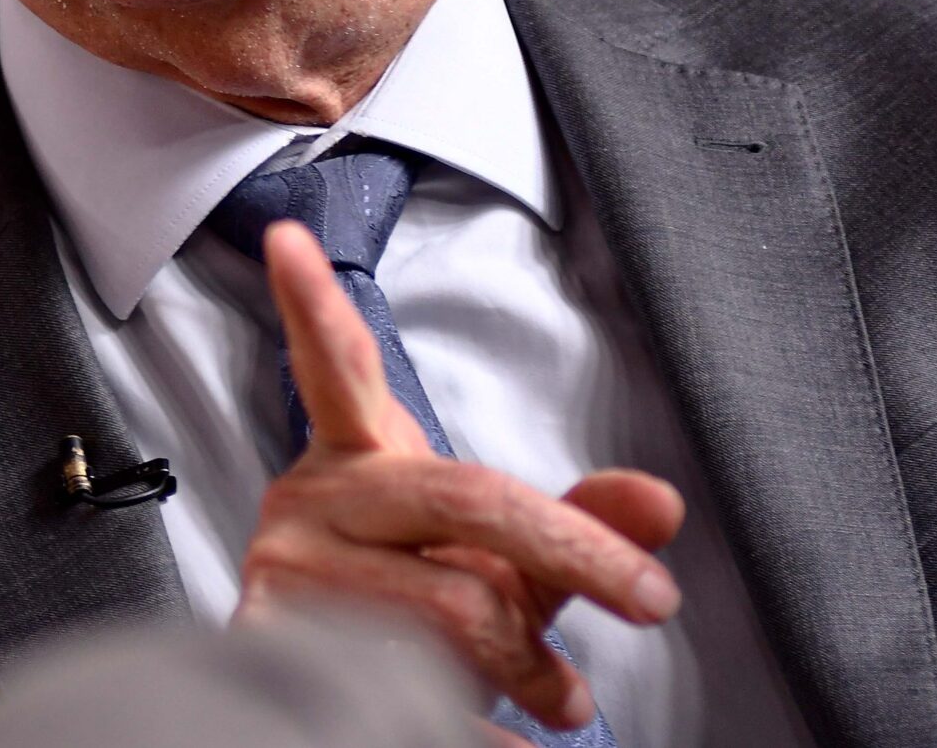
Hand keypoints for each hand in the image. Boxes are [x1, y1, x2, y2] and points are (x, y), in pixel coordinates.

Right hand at [235, 222, 684, 732]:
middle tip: (655, 598)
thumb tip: (663, 506)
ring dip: (530, 664)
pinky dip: (480, 729)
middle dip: (577, 550)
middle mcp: (310, 502)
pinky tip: (509, 745)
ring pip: (451, 603)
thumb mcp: (502, 560)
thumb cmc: (417, 609)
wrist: (331, 703)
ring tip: (565, 697)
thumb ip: (579, 527)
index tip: (288, 239)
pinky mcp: (273, 649)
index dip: (313, 302)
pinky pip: (406, 684)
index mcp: (356, 458)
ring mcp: (286, 573)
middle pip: (466, 496)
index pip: (337, 367)